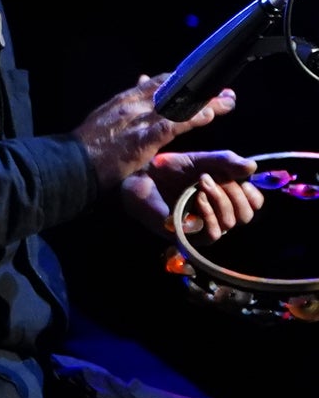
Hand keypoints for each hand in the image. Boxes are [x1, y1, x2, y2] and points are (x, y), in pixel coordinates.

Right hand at [75, 72, 233, 191]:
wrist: (70, 165)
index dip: (182, 82)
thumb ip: (123, 108)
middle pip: (172, 90)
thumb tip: (138, 87)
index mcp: (122, 102)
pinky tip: (208, 116)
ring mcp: (136, 121)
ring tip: (227, 101)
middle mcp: (131, 106)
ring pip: (177, 105)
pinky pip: (172, 125)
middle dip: (200, 90)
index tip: (201, 84)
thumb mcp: (103, 120)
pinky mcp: (141, 139)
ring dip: (205, 103)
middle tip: (224, 92)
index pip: (157, 83)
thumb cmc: (86, 148)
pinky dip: (191, 119)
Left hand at [121, 149, 266, 240]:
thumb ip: (226, 161)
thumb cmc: (171, 170)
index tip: (242, 179)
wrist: (143, 177)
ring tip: (201, 183)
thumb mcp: (201, 160)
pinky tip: (198, 198)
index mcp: (225, 197)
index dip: (253, 193)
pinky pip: (213, 233)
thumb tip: (252, 166)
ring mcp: (204, 226)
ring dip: (220, 200)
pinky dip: (209, 214)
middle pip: (246, 214)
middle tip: (209, 177)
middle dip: (234, 193)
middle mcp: (218, 214)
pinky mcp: (190, 236)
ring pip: (231, 222)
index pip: (254, 204)